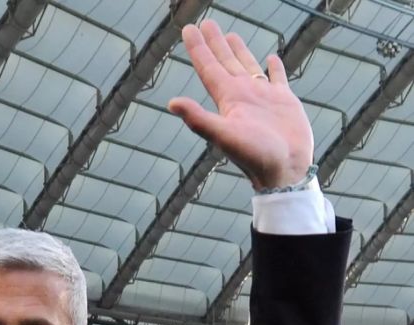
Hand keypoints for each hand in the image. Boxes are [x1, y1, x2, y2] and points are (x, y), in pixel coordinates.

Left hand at [168, 20, 312, 189]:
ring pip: (247, 67)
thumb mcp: (223, 135)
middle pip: (224, 63)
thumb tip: (171, 103)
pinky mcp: (284, 102)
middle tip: (206, 23)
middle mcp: (242, 96)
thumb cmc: (254, 156)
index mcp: (227, 99)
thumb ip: (198, 119)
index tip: (189, 29)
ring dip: (238, 51)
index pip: (208, 67)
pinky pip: (277, 78)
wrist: (284, 171)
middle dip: (214, 43)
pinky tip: (271, 58)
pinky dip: (274, 67)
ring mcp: (263, 98)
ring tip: (230, 34)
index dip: (198, 48)